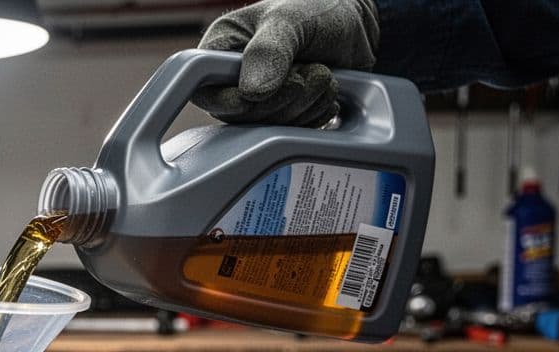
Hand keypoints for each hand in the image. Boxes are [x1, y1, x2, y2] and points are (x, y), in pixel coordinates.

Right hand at [194, 0, 379, 126]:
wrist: (357, 27)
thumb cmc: (320, 10)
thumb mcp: (291, 19)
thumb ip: (268, 51)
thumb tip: (251, 93)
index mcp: (222, 47)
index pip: (202, 86)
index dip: (226, 100)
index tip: (255, 96)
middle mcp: (234, 78)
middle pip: (238, 115)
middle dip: (280, 99)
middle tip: (311, 71)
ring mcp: (258, 100)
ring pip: (266, 128)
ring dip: (303, 106)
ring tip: (324, 75)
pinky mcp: (282, 115)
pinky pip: (289, 133)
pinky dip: (312, 117)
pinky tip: (325, 94)